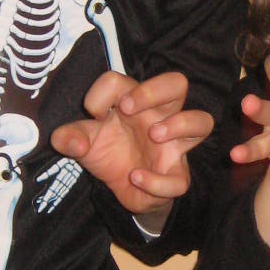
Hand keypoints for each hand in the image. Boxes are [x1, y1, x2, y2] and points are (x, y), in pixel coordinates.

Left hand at [50, 70, 211, 215]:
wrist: (125, 189)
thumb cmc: (108, 152)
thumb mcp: (81, 144)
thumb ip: (69, 138)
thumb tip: (68, 141)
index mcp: (133, 101)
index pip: (120, 80)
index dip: (103, 92)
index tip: (93, 113)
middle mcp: (159, 116)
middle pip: (176, 83)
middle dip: (153, 90)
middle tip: (127, 108)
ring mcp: (174, 145)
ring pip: (201, 122)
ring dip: (180, 124)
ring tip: (154, 135)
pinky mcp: (176, 175)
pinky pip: (180, 180)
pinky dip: (157, 181)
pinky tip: (135, 178)